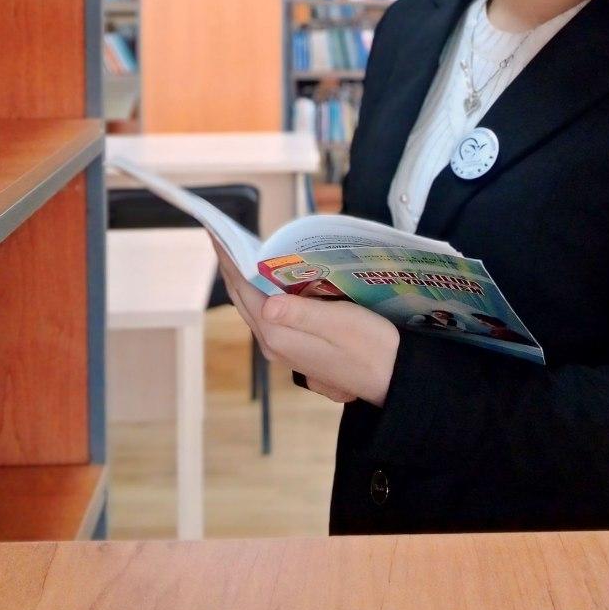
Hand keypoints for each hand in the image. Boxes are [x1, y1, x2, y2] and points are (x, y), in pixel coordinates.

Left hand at [209, 237, 398, 406]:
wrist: (392, 376)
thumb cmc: (370, 345)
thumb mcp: (339, 323)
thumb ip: (301, 314)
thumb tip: (266, 305)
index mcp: (278, 334)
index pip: (243, 288)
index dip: (228, 259)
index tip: (216, 232)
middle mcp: (273, 343)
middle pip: (242, 297)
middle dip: (230, 265)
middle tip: (221, 233)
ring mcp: (283, 347)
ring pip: (252, 305)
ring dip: (243, 277)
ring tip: (238, 248)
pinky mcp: (295, 346)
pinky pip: (266, 312)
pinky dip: (259, 290)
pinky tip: (266, 276)